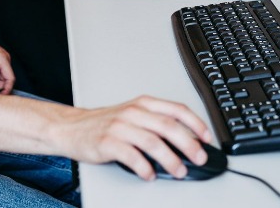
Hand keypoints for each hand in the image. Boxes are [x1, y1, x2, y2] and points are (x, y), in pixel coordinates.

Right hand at [57, 95, 212, 180]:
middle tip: (199, 157)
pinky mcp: (107, 142)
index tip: (207, 137)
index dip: (195, 123)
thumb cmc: (105, 124)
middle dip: (188, 143)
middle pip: (168, 126)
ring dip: (170, 159)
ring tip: (179, 171)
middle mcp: (133, 112)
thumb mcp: (133, 115)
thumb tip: (187, 139)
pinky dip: (144, 167)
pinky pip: (131, 156)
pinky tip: (150, 175)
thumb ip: (156, 122)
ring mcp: (120, 126)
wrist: (72, 127)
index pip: (176, 109)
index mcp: (143, 104)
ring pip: (153, 142)